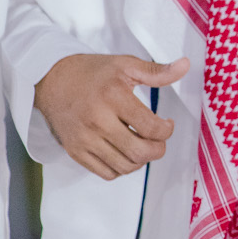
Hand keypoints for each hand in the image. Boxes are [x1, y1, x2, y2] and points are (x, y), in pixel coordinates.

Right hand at [33, 54, 188, 178]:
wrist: (51, 79)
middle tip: (158, 140)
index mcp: (113, 96)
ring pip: (125, 166)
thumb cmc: (92, 72)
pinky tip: (124, 151)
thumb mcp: (125, 65)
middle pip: (139, 152)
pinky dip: (122, 167)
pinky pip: (107, 173)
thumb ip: (157, 71)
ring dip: (141, 160)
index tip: (167, 124)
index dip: (167, 130)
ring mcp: (84, 139)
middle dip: (158, 149)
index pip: (151, 128)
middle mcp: (97, 120)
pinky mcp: (75, 151)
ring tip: (142, 144)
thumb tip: (185, 66)